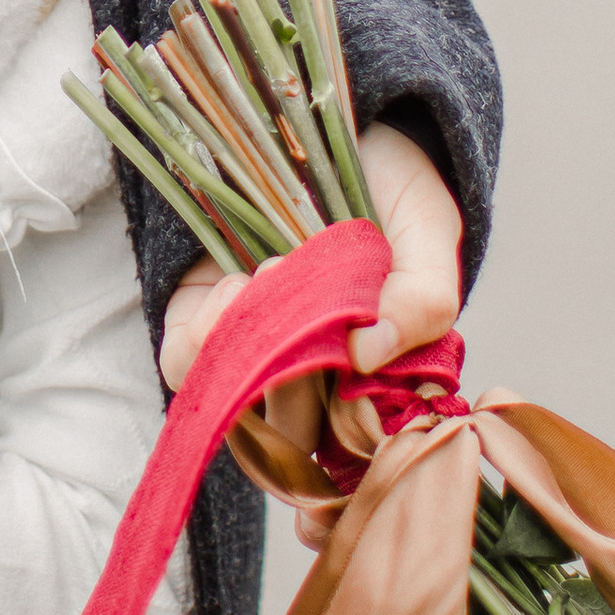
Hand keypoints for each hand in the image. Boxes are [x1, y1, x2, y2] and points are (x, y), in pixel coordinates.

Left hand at [155, 122, 463, 537]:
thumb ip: (426, 294)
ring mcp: (252, 347)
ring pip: (234, 405)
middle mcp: (309, 375)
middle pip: (289, 441)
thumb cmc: (394, 186)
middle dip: (293, 385)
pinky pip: (184, 358)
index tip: (327, 494)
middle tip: (308, 299)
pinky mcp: (199, 311)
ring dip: (248, 357)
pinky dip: (206, 334)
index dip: (335, 497)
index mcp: (372, 378)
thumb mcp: (431, 228)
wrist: (332, 117)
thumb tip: (371, 353)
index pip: (349, 468)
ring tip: (273, 278)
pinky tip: (239, 283)